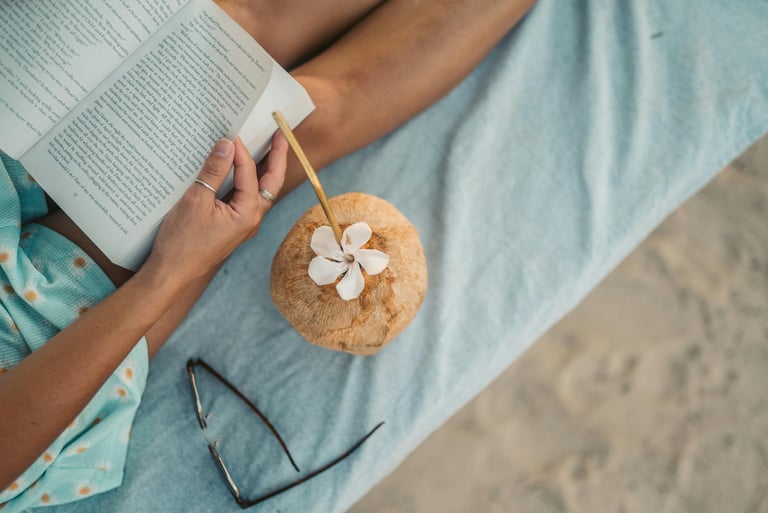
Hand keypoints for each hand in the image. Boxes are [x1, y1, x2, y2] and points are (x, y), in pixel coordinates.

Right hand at [143, 134, 287, 285]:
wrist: (171, 273)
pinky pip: (246, 198)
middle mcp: (251, 220)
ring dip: (264, 169)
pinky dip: (247, 181)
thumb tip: (227, 146)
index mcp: (247, 215)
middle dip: (277, 158)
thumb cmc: (182, 243)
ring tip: (267, 147)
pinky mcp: (232, 226)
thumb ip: (213, 171)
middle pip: (271, 184)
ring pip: (260, 192)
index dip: (242, 152)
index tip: (233, 133)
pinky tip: (239, 170)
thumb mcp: (195, 201)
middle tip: (280, 135)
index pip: (251, 175)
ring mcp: (243, 224)